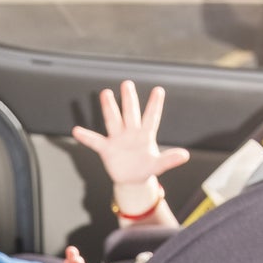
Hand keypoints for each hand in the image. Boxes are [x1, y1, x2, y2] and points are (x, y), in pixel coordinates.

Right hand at [70, 80, 189, 188]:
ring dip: (109, 108)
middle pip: (130, 113)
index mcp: (145, 135)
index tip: (159, 90)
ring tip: (106, 93)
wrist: (132, 178)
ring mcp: (117, 139)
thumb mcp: (159, 165)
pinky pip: (95, 141)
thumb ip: (170, 159)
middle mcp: (131, 133)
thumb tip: (185, 155)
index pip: (151, 118)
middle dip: (129, 99)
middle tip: (127, 84)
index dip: (155, 105)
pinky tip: (77, 130)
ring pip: (113, 120)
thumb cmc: (146, 167)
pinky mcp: (106, 149)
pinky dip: (86, 137)